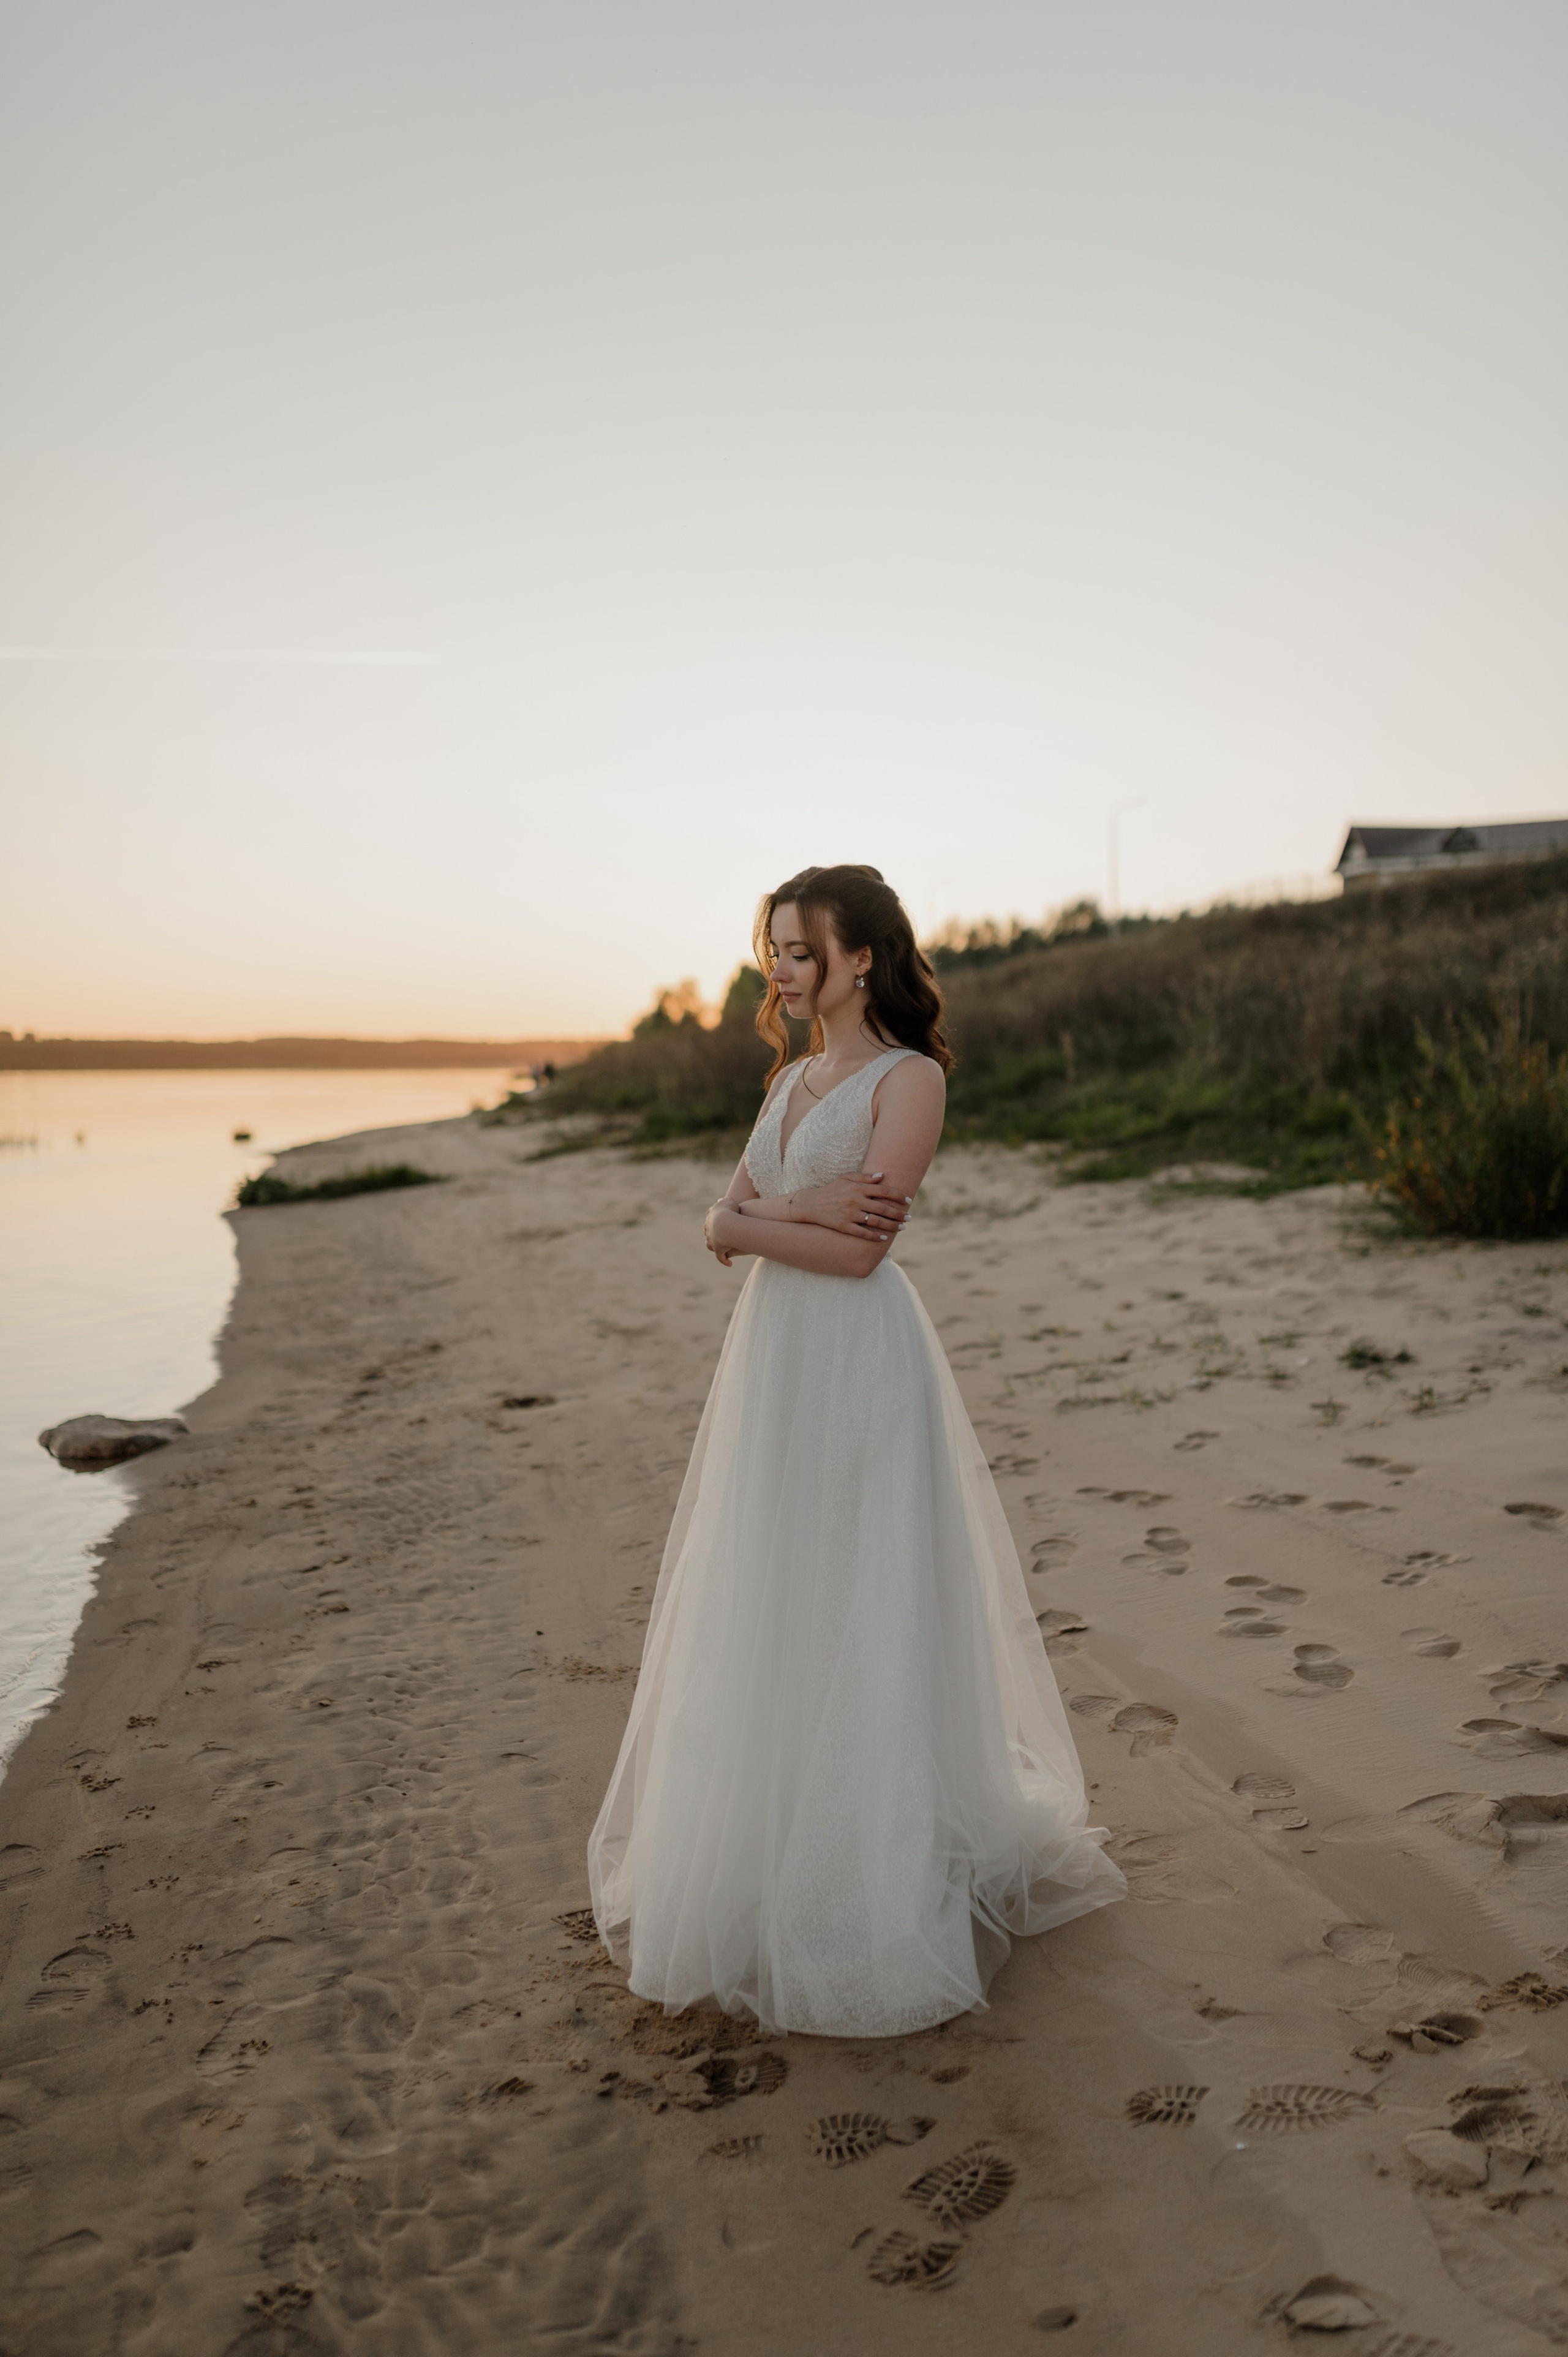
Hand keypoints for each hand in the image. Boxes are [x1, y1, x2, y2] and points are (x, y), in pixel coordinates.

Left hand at [704, 1201, 736, 1266]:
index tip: (716, 1221)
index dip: (714, 1219)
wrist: (727, 1223)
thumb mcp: (731, 1201)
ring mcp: (712, 1239)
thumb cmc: (732, 1210)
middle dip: (711, 1233)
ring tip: (720, 1249)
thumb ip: (729, 1201)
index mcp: (711, 1215)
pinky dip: (724, 1260)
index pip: (710, 1217)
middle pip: (708, 1231)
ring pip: (710, 1244)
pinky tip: (729, 1264)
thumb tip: (728, 1202)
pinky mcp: (718, 1248)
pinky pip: (721, 1256)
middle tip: (718, 1235)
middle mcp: (709, 1228)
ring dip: (715, 1247)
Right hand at [789, 1172, 911, 1239]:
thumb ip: (865, 1177)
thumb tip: (883, 1176)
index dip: (899, 1196)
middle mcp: (856, 1200)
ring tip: (901, 1228)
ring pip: (876, 1221)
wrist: (811, 1203)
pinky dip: (875, 1236)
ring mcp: (850, 1214)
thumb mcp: (846, 1178)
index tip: (909, 1201)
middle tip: (908, 1218)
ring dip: (891, 1226)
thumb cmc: (832, 1190)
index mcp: (858, 1188)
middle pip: (883, 1208)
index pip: (884, 1191)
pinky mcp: (844, 1226)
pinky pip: (863, 1233)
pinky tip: (885, 1238)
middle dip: (899, 1214)